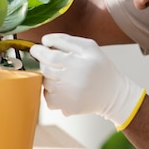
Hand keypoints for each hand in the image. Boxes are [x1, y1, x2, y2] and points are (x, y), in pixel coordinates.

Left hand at [29, 33, 145, 129]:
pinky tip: (63, 87)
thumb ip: (66, 40)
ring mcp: (69, 97)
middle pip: (45, 69)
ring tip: (62, 75)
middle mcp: (73, 82)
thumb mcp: (89, 47)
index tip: (36, 48)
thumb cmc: (101, 67)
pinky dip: (51, 92)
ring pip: (45, 84)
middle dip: (44, 62)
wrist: (112, 94)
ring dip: (49, 77)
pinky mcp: (67, 108)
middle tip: (52, 60)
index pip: (50, 57)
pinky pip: (47, 98)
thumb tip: (45, 40)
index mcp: (80, 64)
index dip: (39, 51)